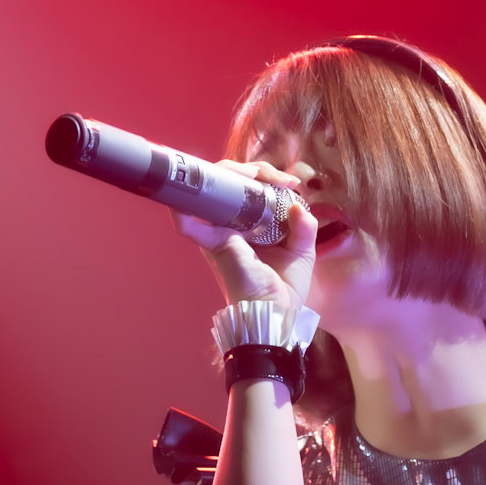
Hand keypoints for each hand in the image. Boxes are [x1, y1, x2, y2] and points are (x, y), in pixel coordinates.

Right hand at [170, 160, 316, 310]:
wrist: (275, 315)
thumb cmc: (285, 288)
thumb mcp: (302, 251)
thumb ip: (304, 226)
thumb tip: (298, 204)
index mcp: (251, 225)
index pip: (251, 189)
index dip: (267, 176)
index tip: (291, 182)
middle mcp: (232, 225)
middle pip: (231, 183)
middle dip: (254, 170)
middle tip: (278, 179)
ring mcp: (221, 233)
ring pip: (213, 192)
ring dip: (229, 173)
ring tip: (255, 174)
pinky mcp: (216, 244)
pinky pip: (191, 227)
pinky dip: (182, 213)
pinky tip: (181, 199)